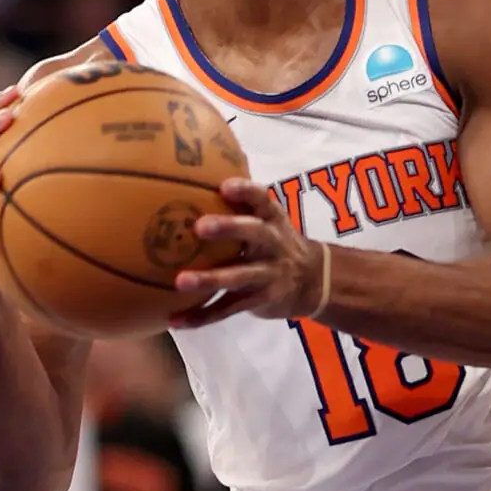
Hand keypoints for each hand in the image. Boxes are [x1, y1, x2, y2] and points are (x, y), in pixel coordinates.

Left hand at [168, 178, 327, 328]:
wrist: (314, 281)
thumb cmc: (276, 242)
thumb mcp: (269, 220)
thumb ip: (243, 203)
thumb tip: (200, 169)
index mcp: (273, 219)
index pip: (263, 199)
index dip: (246, 191)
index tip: (225, 186)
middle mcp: (274, 243)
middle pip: (255, 233)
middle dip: (230, 228)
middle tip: (199, 226)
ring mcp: (269, 273)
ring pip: (239, 276)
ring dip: (210, 279)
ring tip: (180, 281)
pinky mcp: (260, 300)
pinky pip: (229, 309)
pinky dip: (202, 316)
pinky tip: (176, 321)